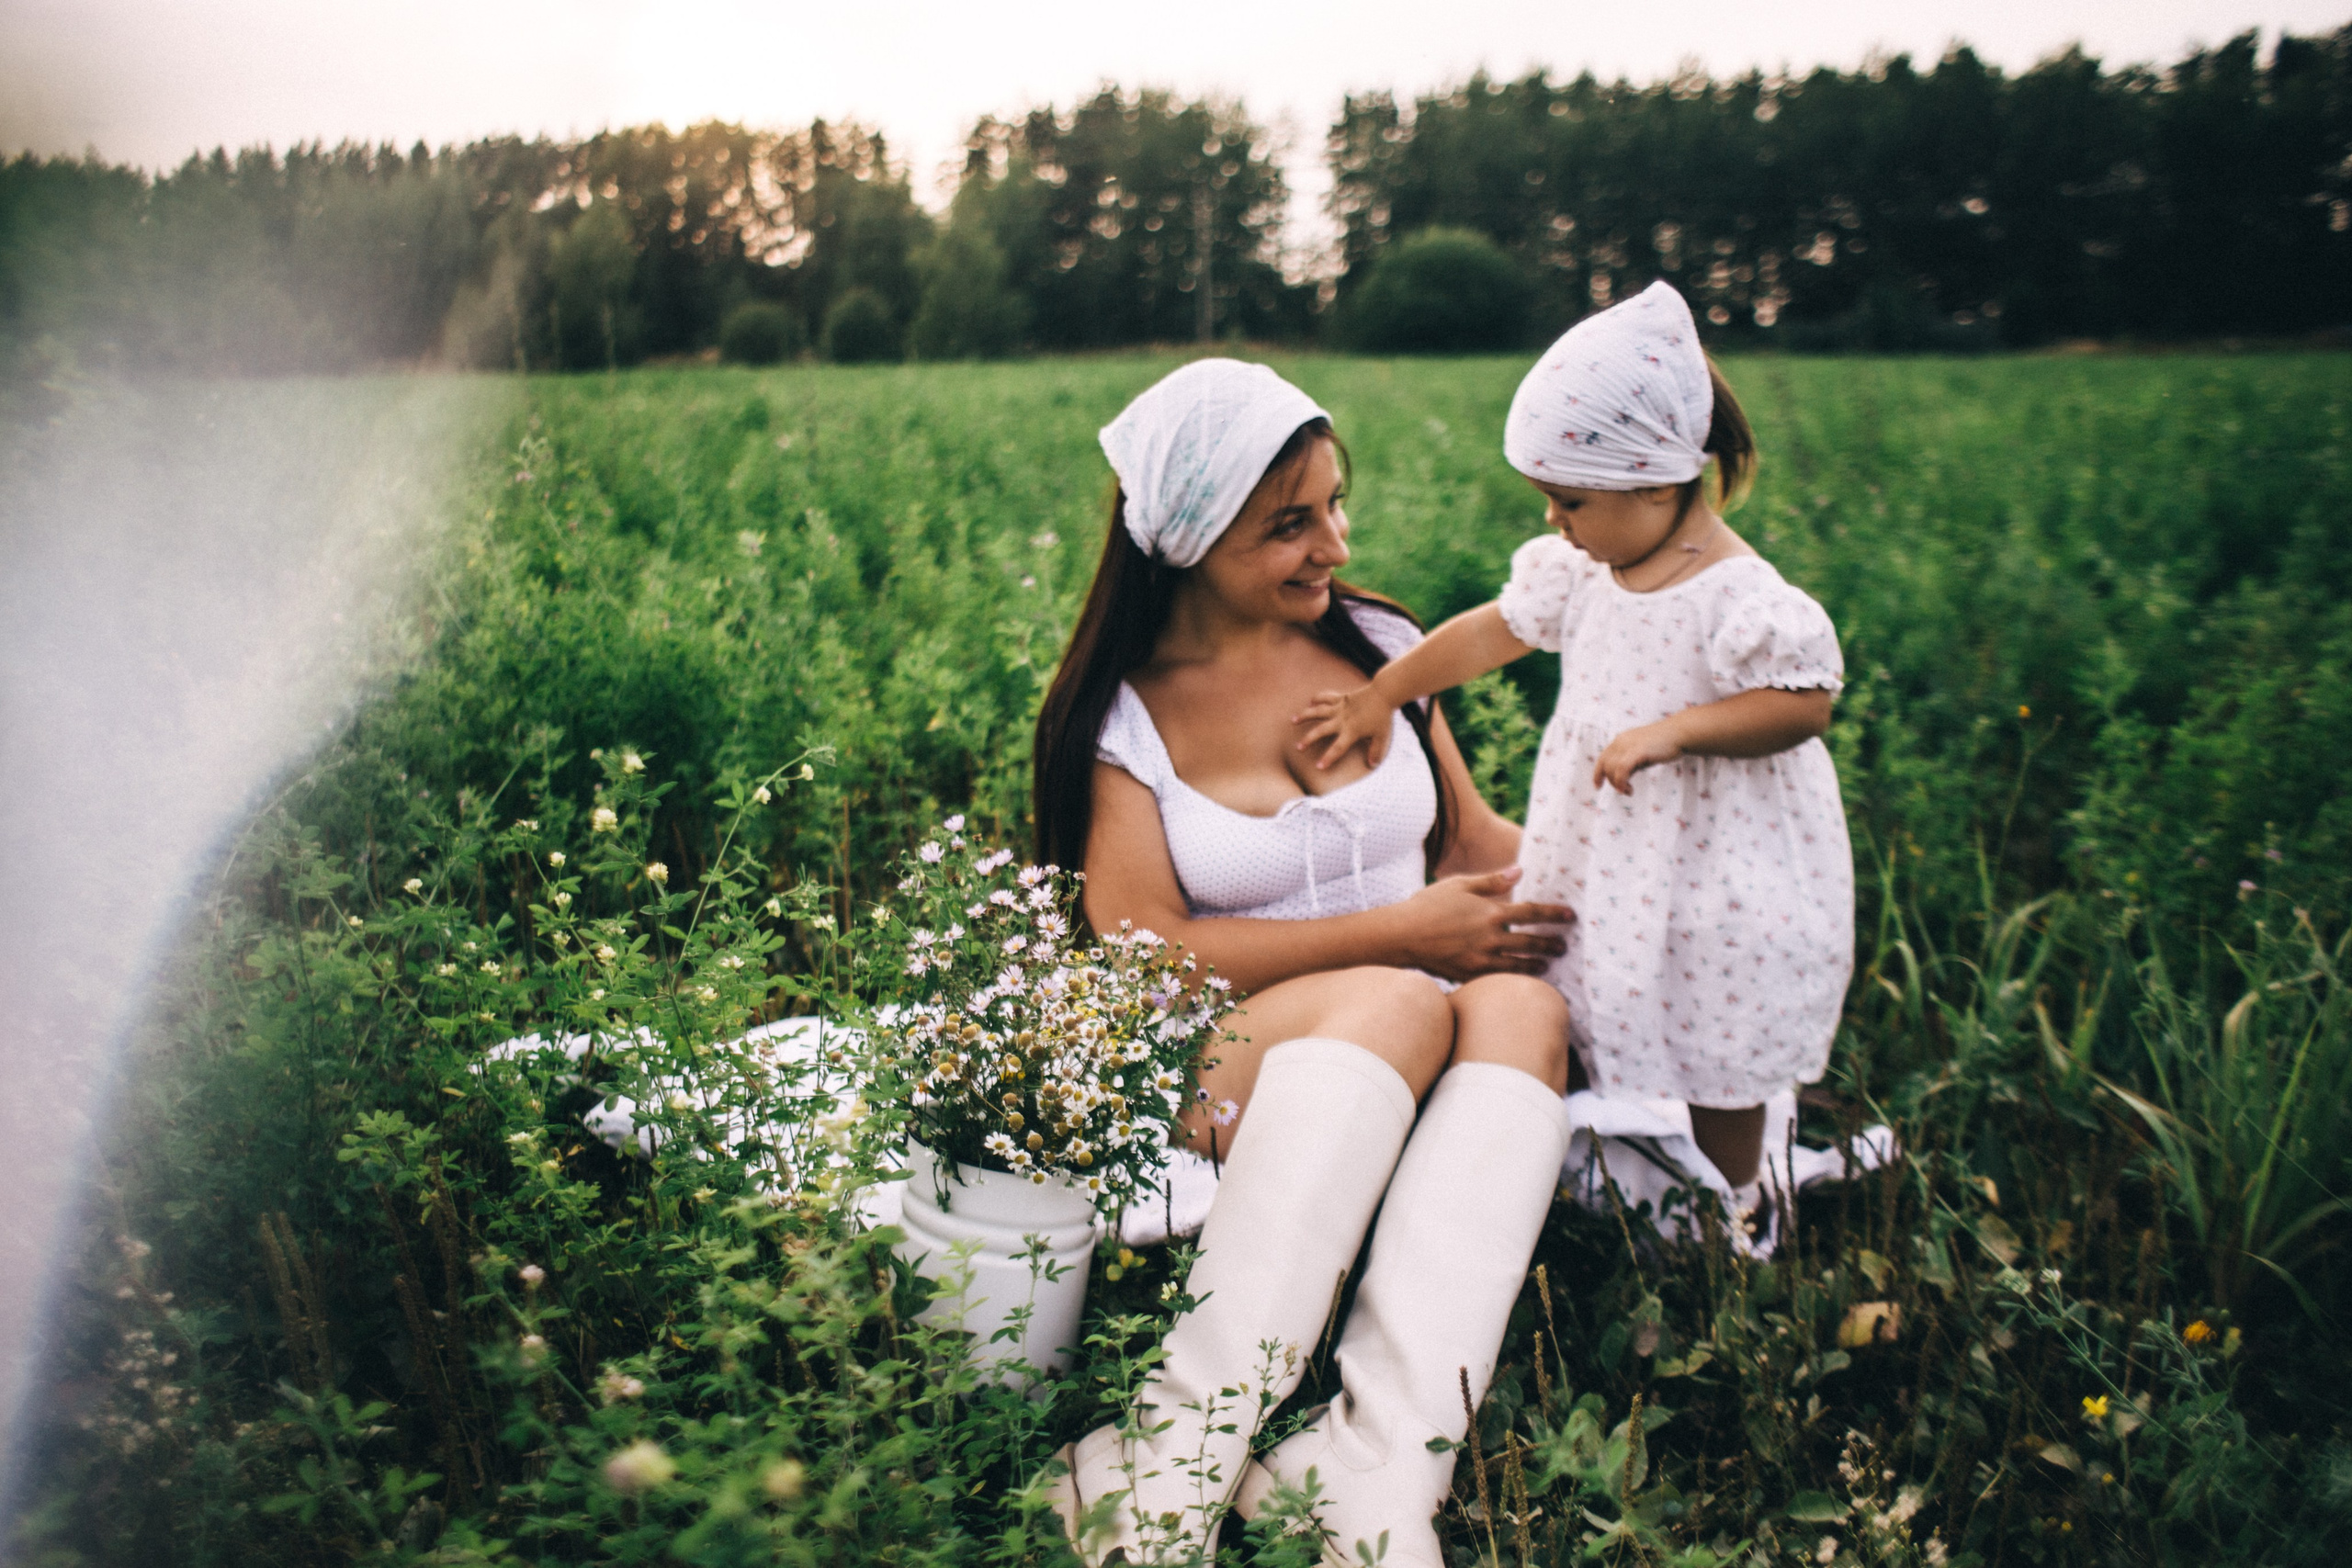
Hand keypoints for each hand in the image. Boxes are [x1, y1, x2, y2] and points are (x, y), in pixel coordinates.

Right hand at [1294, 684, 1396, 769]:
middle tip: (1298, 747)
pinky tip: (1310, 702)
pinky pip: (1326, 697)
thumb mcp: (1382, 736)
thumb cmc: (1383, 716)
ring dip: (1305, 716)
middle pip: (1321, 731)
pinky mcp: (1341, 698)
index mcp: (1352, 731)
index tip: (1318, 767)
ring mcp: (1340, 708)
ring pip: (1318, 712)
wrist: (1384, 693)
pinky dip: (1318, 698)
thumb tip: (1372, 765)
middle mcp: (1342, 720)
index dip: (1328, 758)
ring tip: (1293, 720)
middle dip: (1308, 740)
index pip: (1338, 748)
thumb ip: (1375, 751)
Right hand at [1392, 866, 1573, 981]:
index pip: (1532, 913)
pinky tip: (1517, 978)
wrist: (1401, 936)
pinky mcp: (1469, 975)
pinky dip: (1512, 979)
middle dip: (1551, 944)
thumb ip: (1492, 880)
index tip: (1570, 916)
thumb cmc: (1428, 905)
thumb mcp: (1459, 884)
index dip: (1554, 914)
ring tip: (1547, 965)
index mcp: (1491, 913)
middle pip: (1531, 943)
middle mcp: (1491, 939)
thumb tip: (1519, 872)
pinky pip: (1498, 980)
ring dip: (1536, 964)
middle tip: (1564, 946)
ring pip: (1518, 965)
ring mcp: (1481, 960)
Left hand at [1594, 721, 1683, 794]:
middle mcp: (1621, 741)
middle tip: (1624, 790)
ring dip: (1617, 784)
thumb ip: (1632, 762)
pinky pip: (1621, 769)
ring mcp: (1628, 745)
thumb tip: (1624, 776)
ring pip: (1612, 768)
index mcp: (1621, 739)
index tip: (1598, 785)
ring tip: (1628, 790)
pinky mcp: (1637, 751)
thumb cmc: (1665, 744)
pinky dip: (1621, 781)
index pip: (1603, 757)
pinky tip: (1628, 789)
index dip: (1598, 773)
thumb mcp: (1643, 753)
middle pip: (1605, 765)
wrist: (1680, 733)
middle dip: (1611, 781)